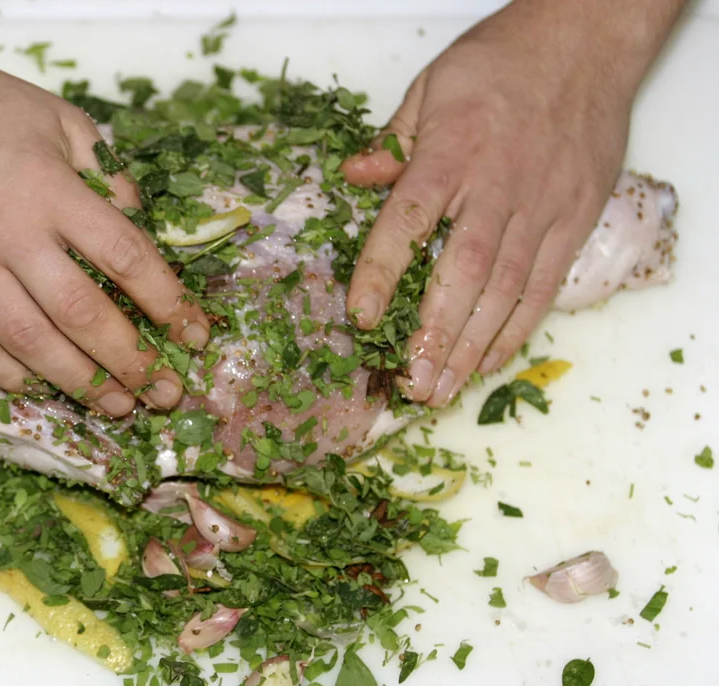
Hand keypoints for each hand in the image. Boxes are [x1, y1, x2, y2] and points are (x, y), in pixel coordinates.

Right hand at [0, 0, 208, 416]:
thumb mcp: (60, 119)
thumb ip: (106, 174)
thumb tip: (141, 232)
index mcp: (49, 187)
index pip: (123, 256)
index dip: (166, 302)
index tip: (195, 334)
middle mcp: (7, 231)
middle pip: (80, 313)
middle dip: (130, 361)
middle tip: (164, 393)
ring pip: (26, 339)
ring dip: (77, 382)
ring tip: (116, 406)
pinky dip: (6, 373)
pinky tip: (40, 388)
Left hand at [340, 0, 682, 407]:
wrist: (586, 42)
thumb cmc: (502, 63)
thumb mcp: (432, 87)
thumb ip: (394, 144)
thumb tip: (352, 178)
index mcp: (452, 153)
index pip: (409, 220)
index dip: (383, 272)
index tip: (362, 317)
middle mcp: (498, 186)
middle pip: (463, 271)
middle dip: (435, 334)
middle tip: (409, 384)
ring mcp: (543, 206)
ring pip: (505, 289)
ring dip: (471, 346)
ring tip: (441, 390)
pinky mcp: (576, 218)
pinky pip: (545, 284)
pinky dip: (518, 327)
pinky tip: (490, 362)